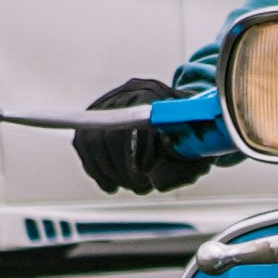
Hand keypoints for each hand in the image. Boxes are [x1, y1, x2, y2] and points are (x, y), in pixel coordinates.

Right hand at [69, 71, 207, 194]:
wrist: (183, 118)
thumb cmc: (191, 137)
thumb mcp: (195, 154)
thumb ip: (180, 169)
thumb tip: (155, 182)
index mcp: (154, 93)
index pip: (134, 121)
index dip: (137, 153)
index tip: (147, 175)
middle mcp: (127, 91)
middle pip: (109, 132)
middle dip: (122, 169)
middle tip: (139, 186)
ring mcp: (107, 101)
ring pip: (91, 139)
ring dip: (107, 171)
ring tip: (128, 185)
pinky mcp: (93, 115)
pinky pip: (82, 143)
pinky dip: (95, 169)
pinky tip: (111, 185)